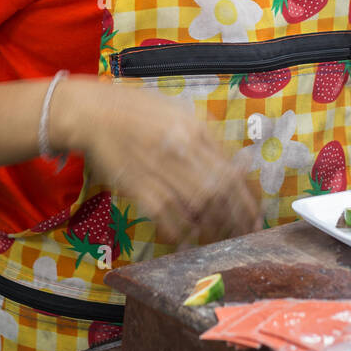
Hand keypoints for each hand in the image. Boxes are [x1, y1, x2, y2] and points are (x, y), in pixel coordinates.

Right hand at [54, 76, 261, 245]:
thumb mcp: (180, 112)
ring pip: (197, 207)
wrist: (95, 113)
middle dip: (237, 217)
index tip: (255, 214)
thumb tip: (237, 162)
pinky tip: (189, 240)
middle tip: (246, 232)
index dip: (247, 198)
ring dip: (213, 227)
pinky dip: (181, 232)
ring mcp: (159, 170)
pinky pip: (166, 217)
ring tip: (223, 237)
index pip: (231, 171)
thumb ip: (208, 136)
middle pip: (219, 192)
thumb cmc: (139, 110)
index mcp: (195, 129)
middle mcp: (181, 150)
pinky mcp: (138, 187)